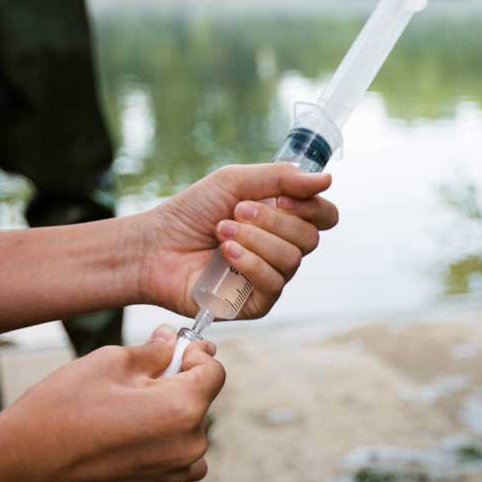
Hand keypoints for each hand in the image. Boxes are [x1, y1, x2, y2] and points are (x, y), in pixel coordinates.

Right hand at [0, 325, 225, 481]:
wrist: (25, 462)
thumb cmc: (64, 408)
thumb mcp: (111, 362)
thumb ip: (153, 351)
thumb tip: (172, 340)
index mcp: (184, 408)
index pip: (214, 370)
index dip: (194, 352)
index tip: (171, 346)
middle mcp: (190, 442)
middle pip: (203, 397)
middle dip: (179, 378)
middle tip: (137, 372)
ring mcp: (176, 467)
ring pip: (192, 423)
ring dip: (172, 407)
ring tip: (127, 401)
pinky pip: (184, 454)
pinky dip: (171, 438)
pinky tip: (136, 428)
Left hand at [135, 163, 338, 319]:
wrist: (154, 246)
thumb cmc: (190, 213)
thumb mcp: (234, 181)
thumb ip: (280, 177)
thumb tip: (327, 180)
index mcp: (283, 219)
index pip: (324, 216)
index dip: (311, 206)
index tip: (283, 196)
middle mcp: (281, 250)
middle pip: (310, 238)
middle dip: (273, 220)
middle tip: (236, 212)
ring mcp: (271, 278)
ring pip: (292, 259)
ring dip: (255, 240)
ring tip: (221, 232)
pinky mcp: (256, 303)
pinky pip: (274, 284)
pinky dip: (250, 264)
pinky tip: (225, 254)